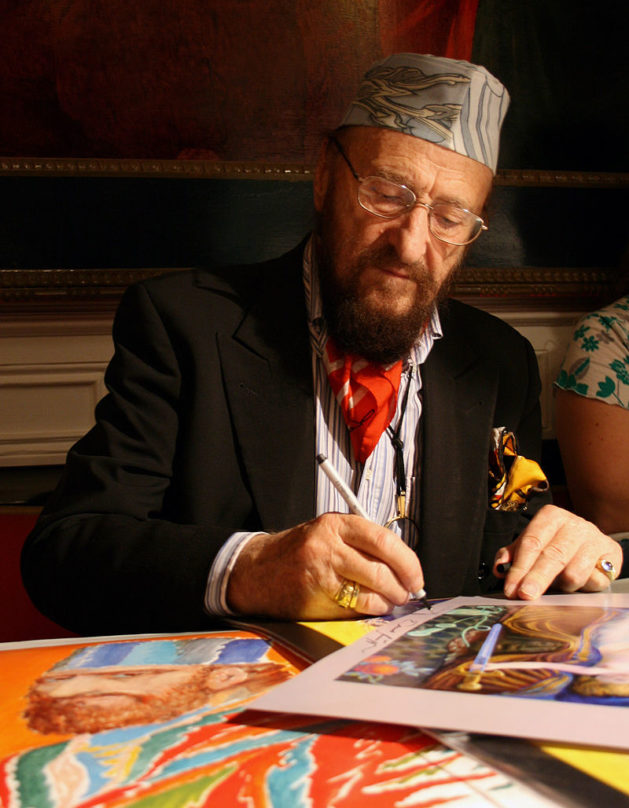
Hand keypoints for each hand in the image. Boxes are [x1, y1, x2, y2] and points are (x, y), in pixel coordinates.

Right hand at [226, 512, 422, 618]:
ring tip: (391, 601)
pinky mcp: (315, 596)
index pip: (383, 540)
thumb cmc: (299, 552)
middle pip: (380, 568)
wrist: (257, 570)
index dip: (407, 561)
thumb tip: (402, 567)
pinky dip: (369, 610)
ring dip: (388, 601)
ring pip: (370, 591)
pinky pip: (354, 607)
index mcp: (336, 524)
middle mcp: (328, 545)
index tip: (416, 576)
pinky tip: (370, 607)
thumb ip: (362, 544)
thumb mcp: (329, 534)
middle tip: (407, 593)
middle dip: (402, 586)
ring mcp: (321, 572)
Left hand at [493, 504, 622, 598]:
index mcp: (551, 516)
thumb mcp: (532, 545)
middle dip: (536, 578)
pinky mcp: (612, 554)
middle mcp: (574, 524)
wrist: (592, 545)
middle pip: (552, 555)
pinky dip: (584, 587)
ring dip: (563, 585)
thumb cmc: (555, 545)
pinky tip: (580, 582)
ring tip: (559, 584)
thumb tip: (499, 568)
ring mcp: (594, 538)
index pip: (532, 542)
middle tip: (525, 595)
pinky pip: (595, 580)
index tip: (511, 588)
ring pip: (574, 571)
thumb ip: (513, 554)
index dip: (520, 567)